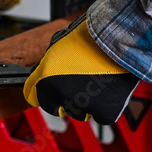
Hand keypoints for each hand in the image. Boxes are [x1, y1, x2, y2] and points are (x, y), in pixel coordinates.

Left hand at [23, 15, 139, 123]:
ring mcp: (82, 106)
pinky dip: (103, 107)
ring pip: (78, 112)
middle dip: (63, 97)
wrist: (118, 37)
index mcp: (46, 78)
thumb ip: (48, 64)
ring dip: (84, 102)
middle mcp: (60, 95)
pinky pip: (99, 115)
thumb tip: (44, 73)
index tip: (47, 92)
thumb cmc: (91, 36)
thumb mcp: (59, 44)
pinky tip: (107, 90)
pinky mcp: (104, 112)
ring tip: (96, 82)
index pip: (32, 96)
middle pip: (56, 106)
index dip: (41, 91)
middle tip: (78, 83)